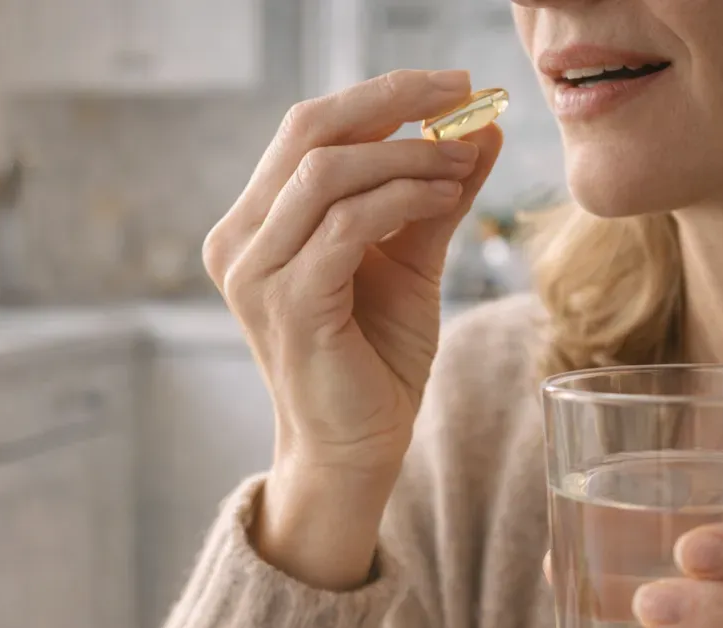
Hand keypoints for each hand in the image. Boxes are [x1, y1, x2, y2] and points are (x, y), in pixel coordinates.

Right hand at [202, 70, 502, 587]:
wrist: (355, 447)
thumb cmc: (374, 358)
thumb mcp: (410, 260)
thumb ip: (435, 194)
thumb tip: (482, 127)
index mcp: (257, 222)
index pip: (307, 127)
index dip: (380, 94)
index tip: (450, 85)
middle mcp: (240, 241)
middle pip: (307, 130)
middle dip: (391, 101)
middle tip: (461, 95)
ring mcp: (256, 274)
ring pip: (326, 173)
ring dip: (406, 155)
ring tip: (461, 162)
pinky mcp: (289, 305)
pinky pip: (345, 226)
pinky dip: (401, 199)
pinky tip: (444, 197)